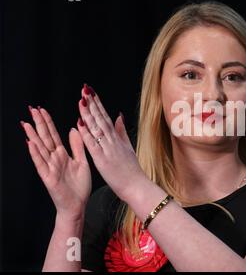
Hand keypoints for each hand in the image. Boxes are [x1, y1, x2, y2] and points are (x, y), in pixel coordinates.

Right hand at [22, 106, 90, 220]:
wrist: (78, 204)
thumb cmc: (79, 185)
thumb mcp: (82, 161)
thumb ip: (77, 146)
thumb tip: (73, 129)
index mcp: (62, 154)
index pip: (53, 135)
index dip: (47, 122)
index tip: (42, 109)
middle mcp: (54, 159)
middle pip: (45, 138)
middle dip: (38, 123)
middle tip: (31, 109)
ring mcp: (50, 168)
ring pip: (40, 148)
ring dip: (33, 136)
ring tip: (26, 123)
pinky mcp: (48, 178)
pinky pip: (41, 164)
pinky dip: (36, 154)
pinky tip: (30, 144)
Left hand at [76, 84, 146, 200]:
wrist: (137, 186)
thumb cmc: (132, 170)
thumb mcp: (128, 147)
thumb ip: (122, 131)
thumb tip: (119, 115)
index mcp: (117, 138)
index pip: (105, 117)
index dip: (98, 104)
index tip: (91, 92)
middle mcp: (112, 141)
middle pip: (100, 119)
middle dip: (92, 103)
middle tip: (85, 89)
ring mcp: (108, 149)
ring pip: (96, 128)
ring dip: (88, 113)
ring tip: (81, 100)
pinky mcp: (102, 160)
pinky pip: (93, 144)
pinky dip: (86, 133)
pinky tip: (80, 123)